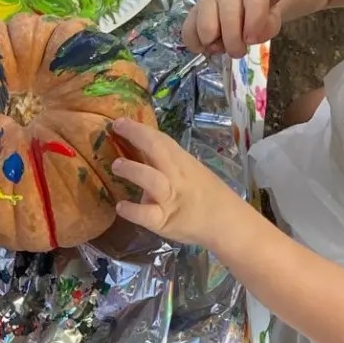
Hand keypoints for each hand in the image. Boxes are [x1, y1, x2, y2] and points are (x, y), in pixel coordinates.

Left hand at [111, 118, 240, 245]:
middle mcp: (175, 176)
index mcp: (181, 162)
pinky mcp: (164, 221)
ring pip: (152, 180)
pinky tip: (120, 206)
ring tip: (116, 165)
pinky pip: (146, 215)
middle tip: (116, 128)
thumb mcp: (189, 171)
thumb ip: (166, 161)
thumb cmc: (204, 194)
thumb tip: (137, 149)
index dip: (140, 129)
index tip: (120, 121)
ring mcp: (170, 199)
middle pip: (158, 150)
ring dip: (133, 170)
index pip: (161, 140)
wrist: (226, 221)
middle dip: (137, 136)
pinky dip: (132, 210)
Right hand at [181, 0, 280, 58]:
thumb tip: (249, 38)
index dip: (254, 24)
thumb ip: (266, 28)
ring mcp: (207, 2)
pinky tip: (205, 47)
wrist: (242, 1)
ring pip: (204, 26)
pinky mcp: (193, 14)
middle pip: (227, 18)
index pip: (254, 3)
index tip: (251, 40)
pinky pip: (188, 31)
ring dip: (213, 44)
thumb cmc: (257, 15)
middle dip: (233, 42)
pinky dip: (195, 44)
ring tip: (220, 47)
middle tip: (238, 51)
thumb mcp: (271, 21)